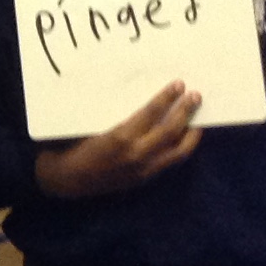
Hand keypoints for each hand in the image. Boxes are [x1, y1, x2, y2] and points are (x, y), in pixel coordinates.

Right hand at [34, 82, 202, 198]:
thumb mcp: (91, 126)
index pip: (151, 113)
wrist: (67, 180)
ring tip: (198, 120)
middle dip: (185, 111)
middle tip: (196, 96)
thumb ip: (116, 115)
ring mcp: (142, 169)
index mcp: (120, 137)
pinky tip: (184, 139)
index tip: (178, 84)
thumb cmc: (73, 146)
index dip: (166, 98)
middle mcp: (135, 154)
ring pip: (177, 151)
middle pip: (170, 130)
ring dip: (190, 133)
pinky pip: (169, 162)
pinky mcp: (144, 178)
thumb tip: (139, 97)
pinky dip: (179, 149)